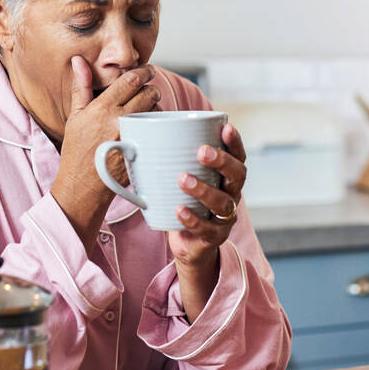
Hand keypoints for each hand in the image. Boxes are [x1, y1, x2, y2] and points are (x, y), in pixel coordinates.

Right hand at [50, 58, 160, 246]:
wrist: (83, 186)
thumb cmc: (77, 151)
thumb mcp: (75, 117)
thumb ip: (82, 87)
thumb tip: (79, 60)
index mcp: (102, 108)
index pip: (131, 80)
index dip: (143, 71)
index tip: (147, 70)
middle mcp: (119, 120)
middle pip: (149, 93)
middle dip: (152, 89)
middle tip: (149, 91)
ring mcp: (134, 137)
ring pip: (156, 112)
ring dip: (156, 108)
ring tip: (147, 112)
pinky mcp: (143, 151)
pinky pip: (160, 131)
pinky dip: (158, 126)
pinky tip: (151, 129)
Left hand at [167, 123, 247, 321]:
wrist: (187, 243)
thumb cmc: (183, 201)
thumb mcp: (180, 178)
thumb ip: (167, 160)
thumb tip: (130, 141)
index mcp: (226, 176)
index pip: (238, 155)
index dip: (234, 141)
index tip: (225, 127)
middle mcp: (232, 194)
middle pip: (238, 176)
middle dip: (222, 161)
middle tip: (201, 152)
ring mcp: (225, 217)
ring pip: (223, 202)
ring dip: (203, 189)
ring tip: (182, 179)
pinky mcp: (214, 237)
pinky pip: (207, 228)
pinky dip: (192, 218)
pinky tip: (179, 209)